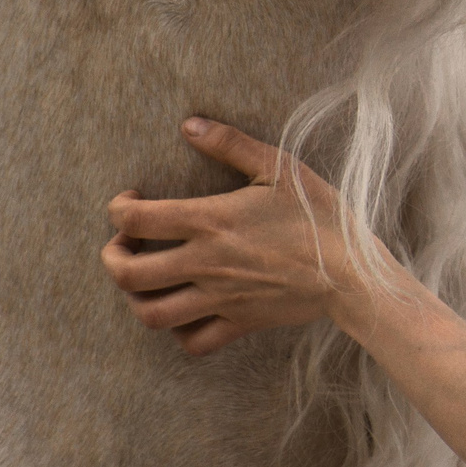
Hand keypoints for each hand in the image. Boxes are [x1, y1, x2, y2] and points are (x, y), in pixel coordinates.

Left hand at [102, 117, 419, 354]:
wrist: (353, 271)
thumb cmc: (318, 213)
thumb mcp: (278, 167)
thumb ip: (230, 143)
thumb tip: (189, 124)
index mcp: (209, 221)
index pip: (134, 220)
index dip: (117, 209)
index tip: (129, 202)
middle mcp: (205, 263)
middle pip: (128, 274)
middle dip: (112, 258)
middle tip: (122, 246)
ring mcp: (220, 298)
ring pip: (151, 314)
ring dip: (135, 298)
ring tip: (144, 281)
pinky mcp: (239, 322)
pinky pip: (194, 342)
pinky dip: (180, 333)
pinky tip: (187, 313)